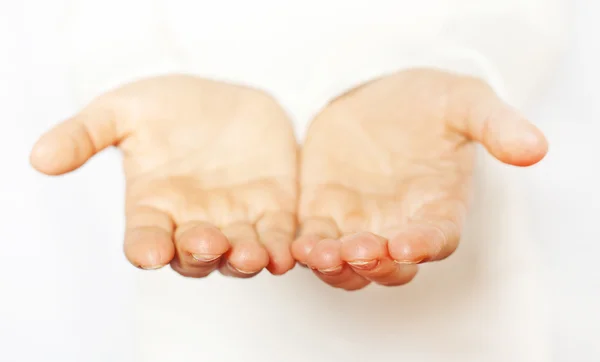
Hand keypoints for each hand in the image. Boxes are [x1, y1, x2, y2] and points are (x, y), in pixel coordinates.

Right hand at [31, 75, 297, 277]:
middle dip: (201, 254)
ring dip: (245, 259)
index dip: (147, 248)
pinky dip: (283, 248)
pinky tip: (289, 251)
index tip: (149, 253)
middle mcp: (194, 221)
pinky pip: (278, 237)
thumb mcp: (124, 109)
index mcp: (154, 205)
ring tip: (251, 255)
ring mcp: (236, 219)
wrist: (226, 97)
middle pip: (195, 255)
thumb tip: (40, 158)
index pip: (145, 237)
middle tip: (206, 245)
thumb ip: (86, 133)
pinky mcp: (273, 210)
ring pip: (239, 253)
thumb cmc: (170, 106)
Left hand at [292, 69, 546, 289]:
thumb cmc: (428, 102)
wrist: (377, 94)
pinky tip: (297, 246)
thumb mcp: (464, 102)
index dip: (424, 246)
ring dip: (336, 266)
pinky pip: (316, 240)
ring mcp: (360, 222)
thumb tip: (537, 147)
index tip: (407, 244)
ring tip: (320, 254)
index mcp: (439, 206)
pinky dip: (307, 249)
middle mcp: (400, 224)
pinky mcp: (324, 212)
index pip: (437, 238)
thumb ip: (495, 125)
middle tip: (359, 250)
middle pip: (391, 264)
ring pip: (349, 263)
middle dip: (375, 263)